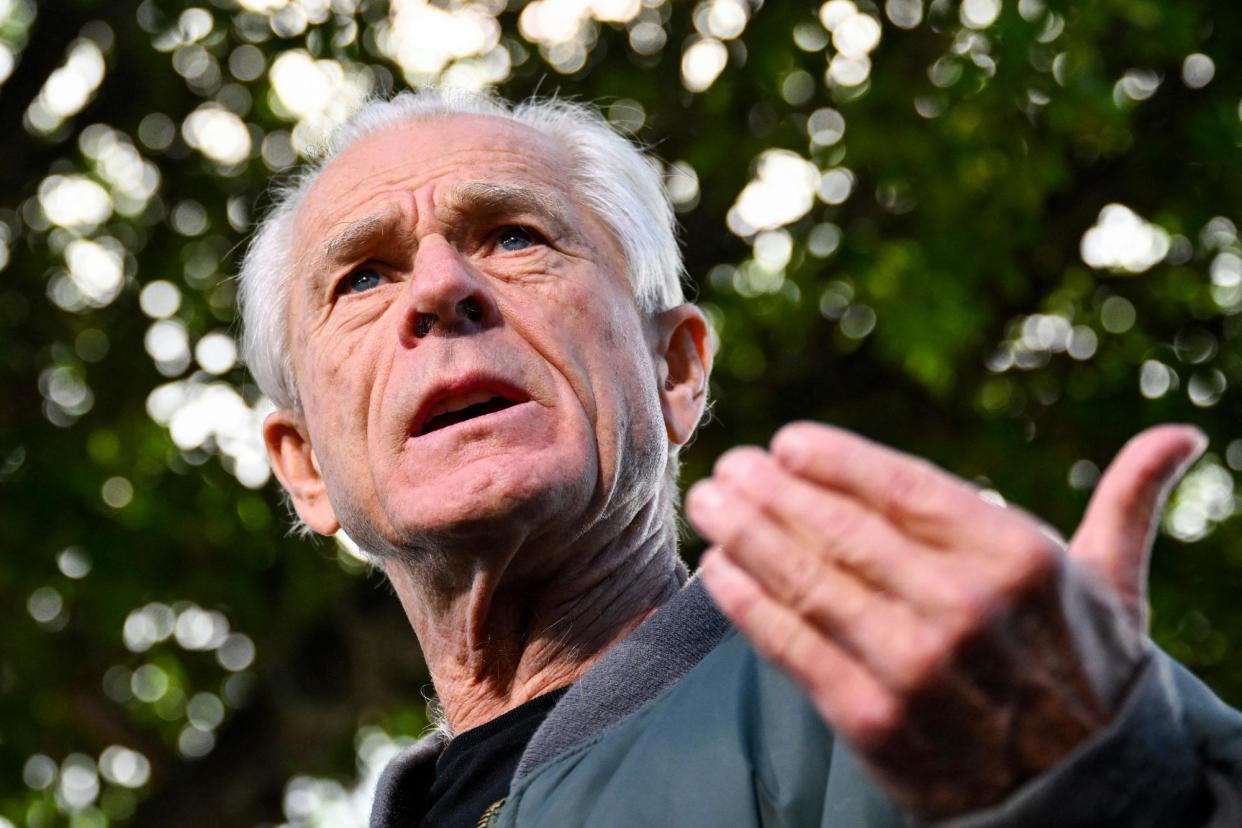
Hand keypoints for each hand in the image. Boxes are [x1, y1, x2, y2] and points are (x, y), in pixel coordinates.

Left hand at [685, 423, 1204, 818]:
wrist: (1077, 795)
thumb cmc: (1085, 668)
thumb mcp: (1114, 584)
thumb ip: (1129, 502)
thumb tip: (1184, 435)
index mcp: (1017, 557)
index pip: (903, 487)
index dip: (835, 460)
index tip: (785, 442)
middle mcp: (964, 606)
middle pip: (843, 531)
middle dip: (773, 492)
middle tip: (730, 465)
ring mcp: (914, 665)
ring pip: (809, 582)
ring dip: (746, 536)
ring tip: (709, 503)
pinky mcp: (872, 719)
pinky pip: (794, 647)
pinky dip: (748, 604)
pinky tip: (719, 571)